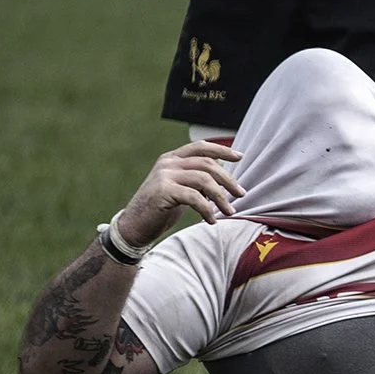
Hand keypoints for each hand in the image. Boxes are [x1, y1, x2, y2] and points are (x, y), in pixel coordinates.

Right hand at [118, 141, 245, 243]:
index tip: (239, 157)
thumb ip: (196, 179)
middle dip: (228, 180)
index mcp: (172, 159)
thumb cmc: (160, 209)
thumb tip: (223, 175)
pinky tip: (211, 220)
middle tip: (241, 195)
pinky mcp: (163, 191)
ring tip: (229, 211)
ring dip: (221, 197)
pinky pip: (195, 197)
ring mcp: (164, 176)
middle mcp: (168, 163)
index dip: (222, 150)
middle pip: (207, 164)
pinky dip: (207, 209)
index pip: (200, 147)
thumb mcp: (180, 188)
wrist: (133, 226)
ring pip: (204, 180)